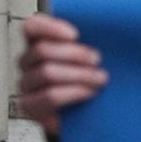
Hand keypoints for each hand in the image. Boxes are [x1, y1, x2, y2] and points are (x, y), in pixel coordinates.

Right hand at [17, 13, 107, 134]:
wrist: (90, 114)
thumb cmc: (92, 79)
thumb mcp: (94, 57)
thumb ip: (95, 40)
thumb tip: (113, 29)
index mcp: (41, 44)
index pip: (32, 27)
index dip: (49, 27)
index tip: (76, 35)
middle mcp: (29, 62)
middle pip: (42, 50)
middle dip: (75, 54)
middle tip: (98, 60)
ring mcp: (27, 84)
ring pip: (46, 72)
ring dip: (79, 74)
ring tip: (100, 79)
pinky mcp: (30, 106)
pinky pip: (48, 96)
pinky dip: (72, 93)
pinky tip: (88, 93)